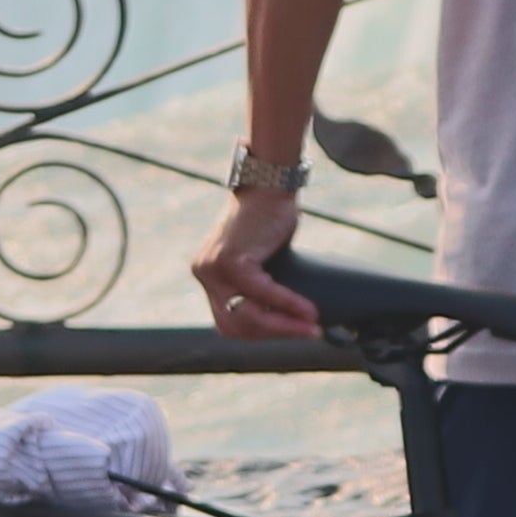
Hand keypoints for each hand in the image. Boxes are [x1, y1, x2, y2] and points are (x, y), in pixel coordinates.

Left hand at [192, 188, 317, 337]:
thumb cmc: (270, 218)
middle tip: (307, 333)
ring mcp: (214, 268)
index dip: (261, 332)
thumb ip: (258, 287)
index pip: (229, 322)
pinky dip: (287, 304)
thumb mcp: (259, 260)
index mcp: (207, 276)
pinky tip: (309, 311)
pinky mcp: (232, 261)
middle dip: (273, 333)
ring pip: (249, 315)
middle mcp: (204, 273)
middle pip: (236, 324)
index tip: (291, 331)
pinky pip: (262, 294)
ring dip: (283, 325)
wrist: (269, 183)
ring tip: (311, 327)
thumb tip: (283, 320)